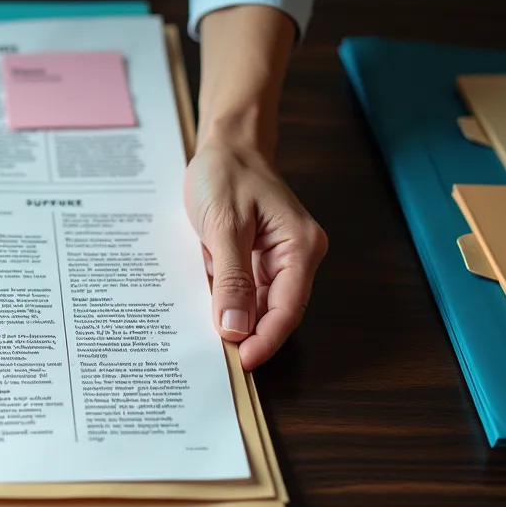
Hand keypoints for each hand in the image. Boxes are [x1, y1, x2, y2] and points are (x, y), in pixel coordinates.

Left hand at [184, 145, 326, 369]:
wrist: (225, 144)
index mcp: (300, 247)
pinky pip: (243, 290)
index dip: (266, 339)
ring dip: (234, 320)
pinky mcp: (257, 258)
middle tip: (217, 358)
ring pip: (258, 305)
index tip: (241, 362)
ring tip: (206, 339)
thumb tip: (235, 329)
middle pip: (276, 311)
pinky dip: (225, 300)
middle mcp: (296, 256)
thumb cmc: (227, 173)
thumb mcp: (224, 225)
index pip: (288, 308)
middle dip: (249, 334)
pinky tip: (205, 312)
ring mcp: (277, 259)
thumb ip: (231, 279)